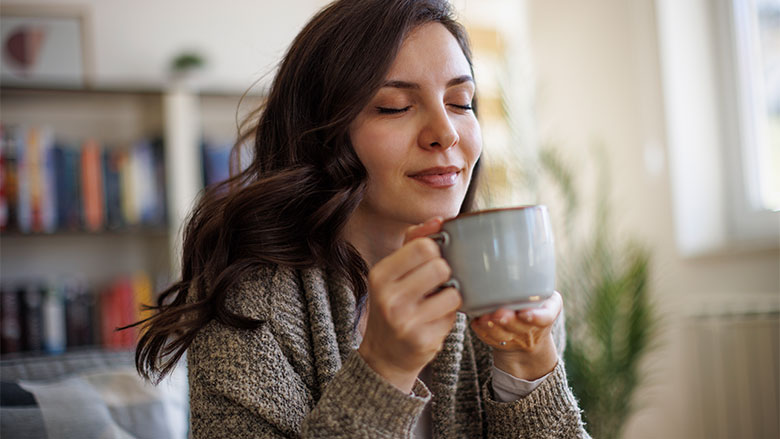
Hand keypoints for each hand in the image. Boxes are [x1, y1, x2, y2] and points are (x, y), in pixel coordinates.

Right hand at [358, 218, 461, 392]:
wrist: (384, 354)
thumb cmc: (394, 304)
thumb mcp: (393, 272)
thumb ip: (413, 241)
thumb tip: (439, 220)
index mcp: (380, 274)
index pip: (423, 246)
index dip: (435, 250)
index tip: (432, 259)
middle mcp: (389, 298)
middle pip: (440, 266)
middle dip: (445, 273)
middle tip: (436, 283)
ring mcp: (405, 322)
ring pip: (453, 292)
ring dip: (451, 296)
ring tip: (438, 302)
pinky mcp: (423, 340)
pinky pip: (454, 316)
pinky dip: (450, 316)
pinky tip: (435, 320)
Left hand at [470, 291, 561, 379]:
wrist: (530, 336)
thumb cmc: (535, 306)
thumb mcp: (545, 296)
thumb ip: (533, 287)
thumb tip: (512, 270)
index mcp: (549, 312)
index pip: (545, 317)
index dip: (536, 317)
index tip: (525, 314)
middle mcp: (536, 330)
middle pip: (521, 328)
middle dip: (508, 320)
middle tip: (498, 313)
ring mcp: (519, 341)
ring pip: (504, 336)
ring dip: (492, 328)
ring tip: (484, 318)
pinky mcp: (502, 346)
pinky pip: (491, 340)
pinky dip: (482, 332)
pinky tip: (476, 322)